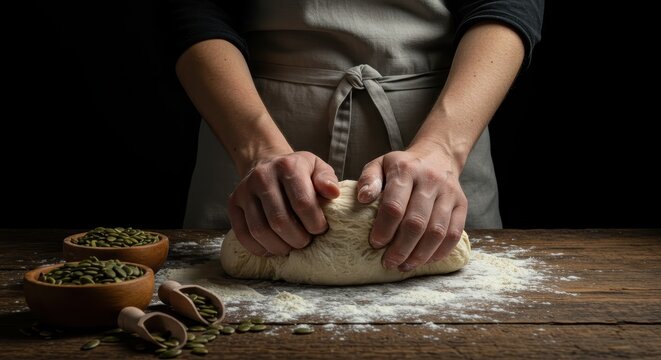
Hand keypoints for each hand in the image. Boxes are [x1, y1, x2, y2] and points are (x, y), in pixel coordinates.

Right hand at [228, 151, 339, 256]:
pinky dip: (259, 248)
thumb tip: (332, 193)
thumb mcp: (317, 168)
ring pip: (260, 230)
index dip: (314, 223)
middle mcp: (262, 176)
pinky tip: (273, 248)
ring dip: (279, 247)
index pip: (302, 203)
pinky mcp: (233, 204)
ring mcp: (244, 190)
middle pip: (280, 220)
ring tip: (291, 247)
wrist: (266, 163)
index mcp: (287, 166)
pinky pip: (243, 234)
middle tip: (306, 242)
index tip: (320, 229)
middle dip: (297, 239)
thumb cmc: (297, 171)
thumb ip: (327, 179)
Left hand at [357, 147, 466, 271]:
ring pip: (437, 231)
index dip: (384, 229)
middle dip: (401, 248)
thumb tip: (363, 198)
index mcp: (406, 170)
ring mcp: (449, 193)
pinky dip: (440, 251)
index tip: (375, 244)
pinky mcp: (462, 204)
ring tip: (405, 266)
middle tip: (389, 263)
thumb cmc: (403, 166)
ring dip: (420, 254)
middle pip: (416, 222)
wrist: (437, 154)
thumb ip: (369, 180)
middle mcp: (430, 180)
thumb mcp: (380, 164)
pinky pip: (454, 233)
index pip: (394, 205)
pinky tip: (426, 260)